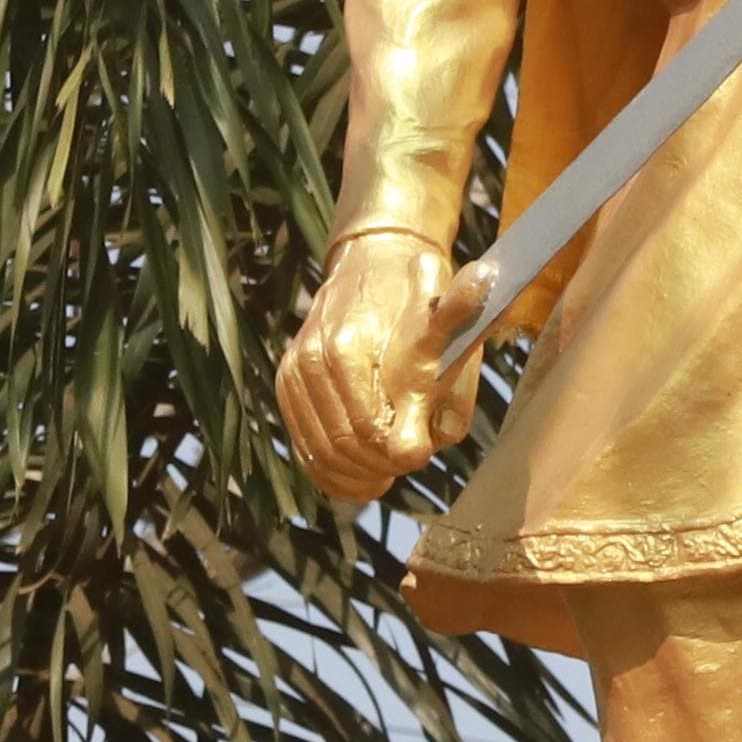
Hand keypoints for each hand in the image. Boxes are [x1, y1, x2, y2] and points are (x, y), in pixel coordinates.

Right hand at [276, 231, 491, 504]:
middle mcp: (316, 358)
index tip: (418, 455)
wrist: (373, 262)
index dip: (399, 455)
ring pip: (321, 451)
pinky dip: (329, 470)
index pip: (371, 429)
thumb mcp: (454, 338)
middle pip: (345, 443)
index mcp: (354, 347)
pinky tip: (356, 478)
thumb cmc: (422, 304)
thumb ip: (451, 390)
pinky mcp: (287, 381)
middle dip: (378, 465)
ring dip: (354, 473)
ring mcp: (296, 370)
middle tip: (400, 468)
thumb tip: (427, 443)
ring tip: (382, 476)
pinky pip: (302, 444)